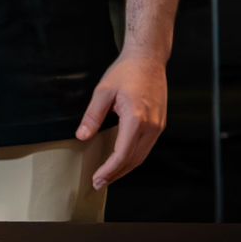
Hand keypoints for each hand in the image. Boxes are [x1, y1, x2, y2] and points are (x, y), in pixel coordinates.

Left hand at [76, 50, 166, 189]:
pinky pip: (146, 147)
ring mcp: (158, 126)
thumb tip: (82, 136)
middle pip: (133, 160)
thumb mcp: (103, 91)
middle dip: (115, 174)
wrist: (148, 59)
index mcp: (136, 119)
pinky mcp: (160, 124)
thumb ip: (93, 115)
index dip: (109, 170)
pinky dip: (133, 157)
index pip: (122, 154)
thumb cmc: (126, 71)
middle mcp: (151, 127)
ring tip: (108, 175)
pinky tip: (122, 159)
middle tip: (99, 182)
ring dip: (125, 168)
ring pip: (142, 156)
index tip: (97, 179)